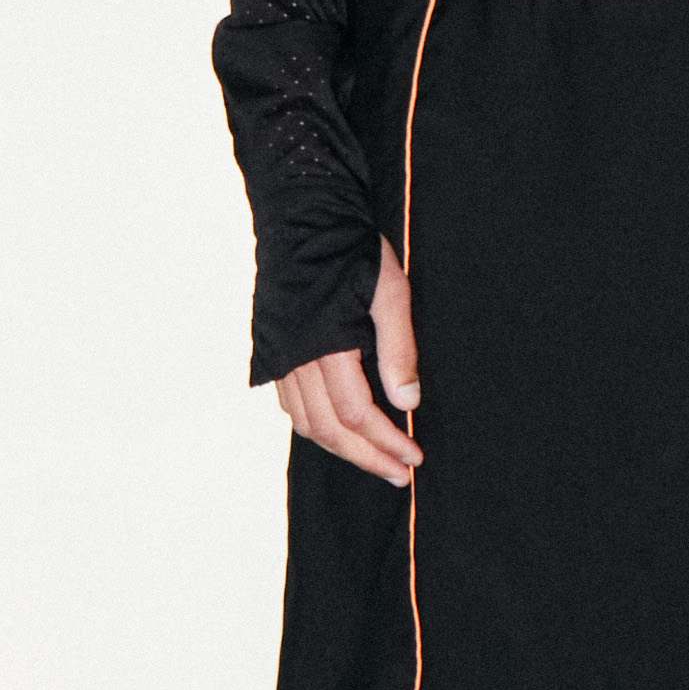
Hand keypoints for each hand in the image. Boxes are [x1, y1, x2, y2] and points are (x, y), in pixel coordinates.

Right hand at [274, 239, 422, 486]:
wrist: (303, 215)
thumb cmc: (353, 250)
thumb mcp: (390, 294)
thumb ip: (398, 350)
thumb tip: (408, 403)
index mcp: (324, 345)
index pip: (356, 414)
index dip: (386, 441)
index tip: (414, 457)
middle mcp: (294, 357)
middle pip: (327, 429)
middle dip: (365, 456)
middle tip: (398, 474)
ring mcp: (278, 355)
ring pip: (304, 422)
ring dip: (339, 447)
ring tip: (373, 458)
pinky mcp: (272, 349)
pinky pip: (291, 404)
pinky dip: (316, 424)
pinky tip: (340, 428)